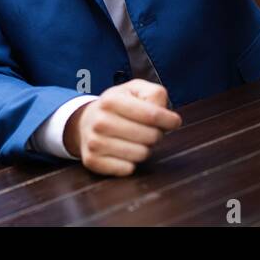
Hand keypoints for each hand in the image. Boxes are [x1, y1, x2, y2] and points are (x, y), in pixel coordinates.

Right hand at [64, 80, 181, 175]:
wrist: (86, 121)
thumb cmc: (118, 105)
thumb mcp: (135, 89)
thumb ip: (155, 94)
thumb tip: (168, 117)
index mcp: (111, 100)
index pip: (152, 115)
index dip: (169, 120)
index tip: (174, 121)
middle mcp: (100, 121)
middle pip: (150, 136)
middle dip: (156, 134)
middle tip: (149, 130)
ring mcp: (95, 142)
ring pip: (141, 154)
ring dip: (145, 149)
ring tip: (136, 140)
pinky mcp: (92, 161)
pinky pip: (127, 169)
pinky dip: (131, 163)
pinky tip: (125, 152)